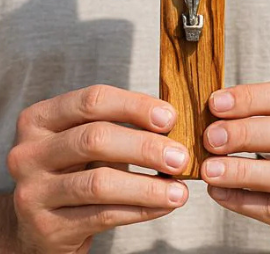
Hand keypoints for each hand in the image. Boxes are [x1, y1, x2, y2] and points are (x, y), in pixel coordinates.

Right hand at [1, 85, 187, 252]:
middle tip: (181, 157)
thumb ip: (121, 127)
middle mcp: (29, 153)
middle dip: (146, 148)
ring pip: (99, 183)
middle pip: (95, 139)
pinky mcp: (45, 226)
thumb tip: (176, 124)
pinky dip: (141, 210)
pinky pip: (102, 215)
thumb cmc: (76, 173)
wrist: (41, 226)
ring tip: (180, 191)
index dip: (136, 106)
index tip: (171, 118)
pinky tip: (164, 206)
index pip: (92, 101)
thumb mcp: (88, 144)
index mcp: (40, 120)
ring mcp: (33, 191)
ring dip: (148, 187)